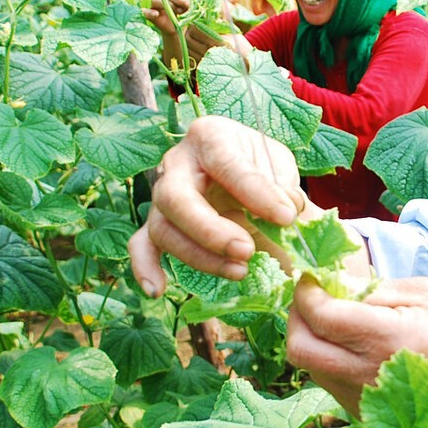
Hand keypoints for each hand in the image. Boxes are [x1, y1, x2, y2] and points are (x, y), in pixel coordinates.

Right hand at [128, 116, 309, 294]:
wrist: (243, 168)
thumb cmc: (259, 163)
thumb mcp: (278, 165)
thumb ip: (282, 187)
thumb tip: (285, 212)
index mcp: (210, 137)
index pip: (227, 164)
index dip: (256, 193)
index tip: (286, 217)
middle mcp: (177, 162)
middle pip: (176, 198)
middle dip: (211, 231)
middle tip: (247, 251)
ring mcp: (161, 194)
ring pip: (163, 228)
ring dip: (199, 256)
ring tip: (240, 271)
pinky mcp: (158, 221)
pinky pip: (141, 245)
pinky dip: (145, 268)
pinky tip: (158, 290)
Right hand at [143, 0, 199, 36]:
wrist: (181, 28)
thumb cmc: (187, 12)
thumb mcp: (194, 4)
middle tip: (188, 6)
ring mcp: (154, 3)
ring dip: (168, 5)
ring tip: (178, 11)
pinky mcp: (150, 14)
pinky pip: (146, 11)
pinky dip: (150, 12)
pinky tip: (156, 14)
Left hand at [286, 276, 427, 413]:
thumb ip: (377, 290)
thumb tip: (336, 287)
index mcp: (384, 340)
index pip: (317, 313)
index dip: (306, 289)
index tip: (312, 274)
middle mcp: (367, 378)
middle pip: (299, 348)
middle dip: (297, 316)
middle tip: (314, 295)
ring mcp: (367, 404)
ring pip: (312, 368)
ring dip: (314, 339)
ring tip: (340, 319)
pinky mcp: (370, 419)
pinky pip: (333, 385)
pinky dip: (333, 361)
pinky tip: (359, 346)